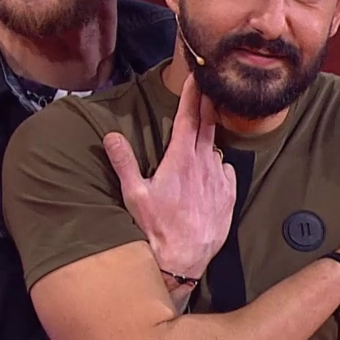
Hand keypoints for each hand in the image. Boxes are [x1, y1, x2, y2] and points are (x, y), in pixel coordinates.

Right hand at [103, 75, 235, 279]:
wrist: (183, 261)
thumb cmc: (155, 229)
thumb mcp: (133, 195)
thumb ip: (123, 162)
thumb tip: (111, 137)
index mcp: (180, 160)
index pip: (188, 118)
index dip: (192, 95)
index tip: (197, 77)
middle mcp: (204, 166)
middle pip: (207, 126)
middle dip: (206, 105)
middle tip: (207, 88)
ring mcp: (219, 181)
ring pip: (216, 149)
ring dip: (209, 137)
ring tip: (204, 130)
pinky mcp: (228, 197)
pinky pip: (226, 171)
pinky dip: (218, 164)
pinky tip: (213, 167)